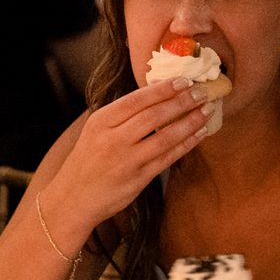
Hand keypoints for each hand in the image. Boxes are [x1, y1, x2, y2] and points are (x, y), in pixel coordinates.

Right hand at [39, 78, 216, 238]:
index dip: (164, 89)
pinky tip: (199, 133)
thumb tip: (158, 96)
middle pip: (154, 116)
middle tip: (202, 92)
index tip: (184, 80)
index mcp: (101, 122)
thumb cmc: (87, 162)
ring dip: (189, 122)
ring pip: (165, 137)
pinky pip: (168, 158)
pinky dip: (186, 144)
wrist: (73, 199)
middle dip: (182, 102)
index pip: (137, 100)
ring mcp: (127, 161)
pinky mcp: (138, 179)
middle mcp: (113, 140)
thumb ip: (121, 115)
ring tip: (206, 110)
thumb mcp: (95, 131)